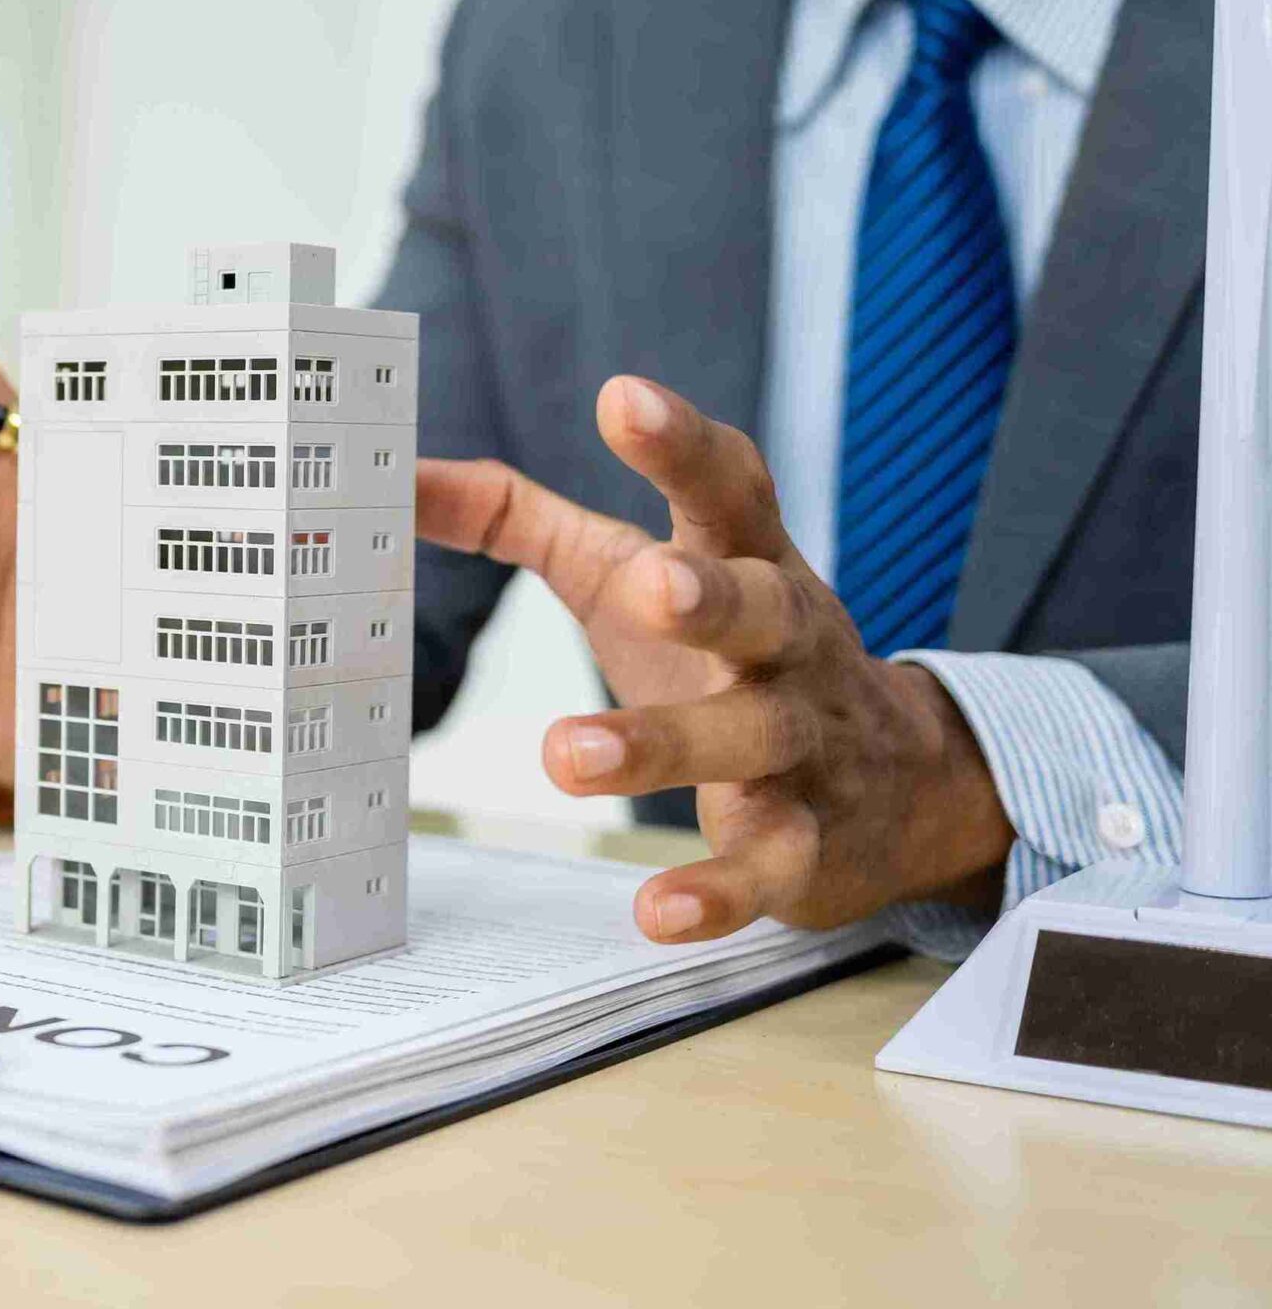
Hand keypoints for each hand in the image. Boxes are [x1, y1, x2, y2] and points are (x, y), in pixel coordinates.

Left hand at [414, 376, 1013, 942]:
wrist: (905, 786)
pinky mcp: (808, 848)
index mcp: (750, 563)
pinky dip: (714, 893)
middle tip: (649, 584)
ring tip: (567, 755)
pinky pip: (765, 870)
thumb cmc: (730, 655)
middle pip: (764, 609)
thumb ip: (524, 519)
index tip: (622, 397)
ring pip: (750, 740)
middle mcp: (791, 646)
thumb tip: (402, 478)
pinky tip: (654, 910)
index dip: (681, 443)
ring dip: (665, 745)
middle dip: (710, 596)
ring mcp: (807, 747)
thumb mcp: (632, 573)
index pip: (727, 489)